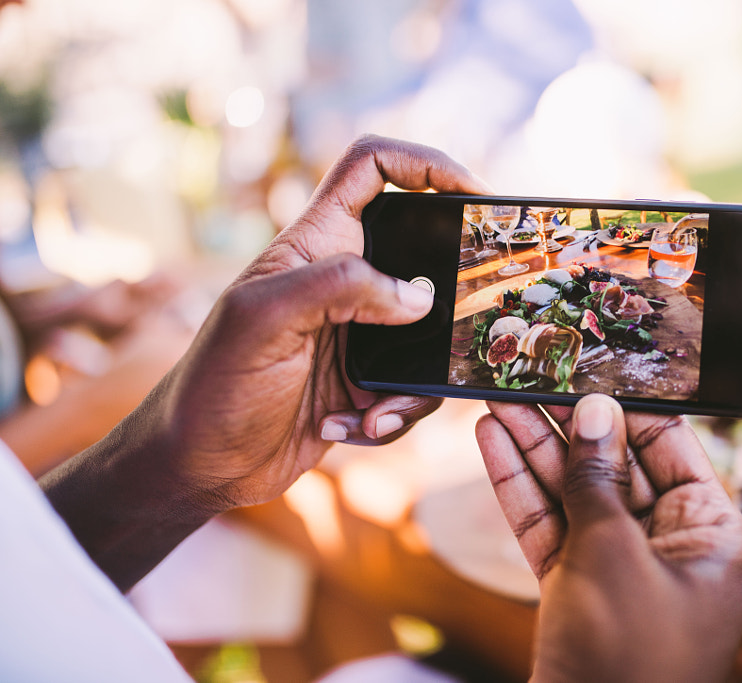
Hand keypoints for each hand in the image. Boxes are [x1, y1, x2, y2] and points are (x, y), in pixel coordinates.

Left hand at [41, 135, 489, 589]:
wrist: (201, 465)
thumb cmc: (216, 384)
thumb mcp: (264, 320)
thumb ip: (340, 288)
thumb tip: (419, 297)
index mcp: (316, 244)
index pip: (373, 168)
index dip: (425, 163)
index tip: (472, 193)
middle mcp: (344, 281)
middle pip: (423, 253)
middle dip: (452, 286)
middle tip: (475, 312)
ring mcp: (360, 333)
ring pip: (431, 335)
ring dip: (418, 380)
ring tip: (375, 412)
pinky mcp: (368, 382)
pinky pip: (414, 389)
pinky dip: (396, 416)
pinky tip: (352, 429)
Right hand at [476, 395, 741, 682]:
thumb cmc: (627, 663)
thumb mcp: (613, 557)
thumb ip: (598, 480)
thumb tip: (595, 410)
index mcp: (712, 536)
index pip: (671, 447)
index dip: (624, 407)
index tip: (586, 369)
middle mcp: (671, 547)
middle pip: (615, 465)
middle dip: (567, 424)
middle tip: (529, 378)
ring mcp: (621, 568)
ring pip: (575, 493)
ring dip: (535, 448)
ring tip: (496, 399)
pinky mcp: (579, 589)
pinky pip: (552, 527)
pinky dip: (522, 490)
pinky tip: (494, 445)